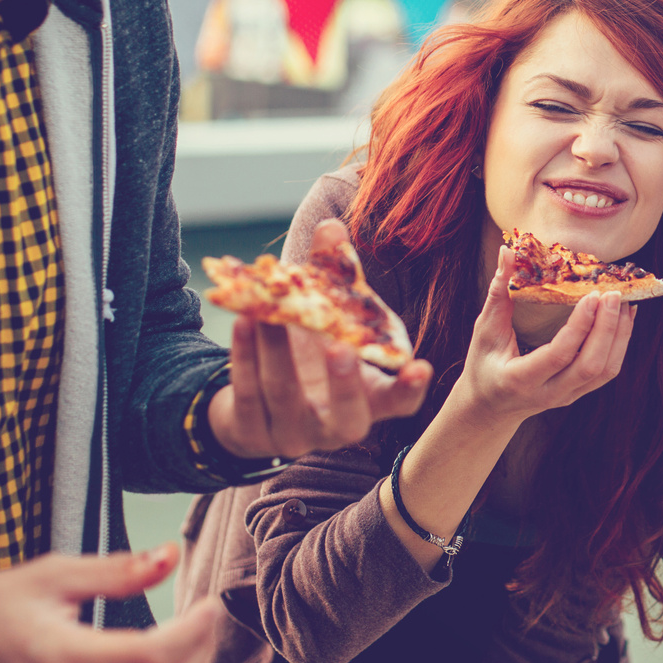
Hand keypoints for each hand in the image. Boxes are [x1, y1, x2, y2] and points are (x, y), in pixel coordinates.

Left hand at [207, 219, 432, 460]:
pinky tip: (243, 322)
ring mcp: (293, 435)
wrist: (253, 402)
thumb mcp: (327, 319)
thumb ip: (334, 277)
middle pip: (349, 419)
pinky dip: (245, 357)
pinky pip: (248, 396)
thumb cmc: (307, 354)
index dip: (410, 388)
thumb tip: (331, 227)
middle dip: (344, 384)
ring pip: (286, 397)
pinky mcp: (252, 433)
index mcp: (368, 401)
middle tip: (340, 347)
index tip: (419, 367)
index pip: (400, 403)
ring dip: (276, 352)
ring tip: (267, 313)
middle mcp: (336, 426)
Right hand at [456, 247, 636, 425]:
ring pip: (605, 370)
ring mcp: (567, 396)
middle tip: (614, 293)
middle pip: (590, 366)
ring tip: (625, 301)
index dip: (580, 326)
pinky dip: (621, 342)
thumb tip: (508, 251)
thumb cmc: (483, 365)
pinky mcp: (579, 392)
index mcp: (520, 379)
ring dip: (620, 334)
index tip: (593, 295)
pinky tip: (625, 317)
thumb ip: (499, 292)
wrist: (489, 407)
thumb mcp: (484, 330)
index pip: (559, 355)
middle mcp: (549, 393)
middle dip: (607, 328)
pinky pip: (608, 371)